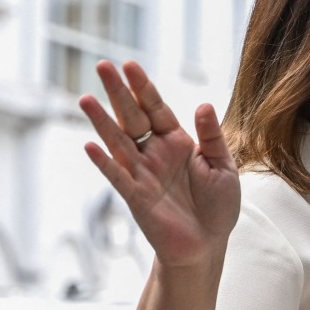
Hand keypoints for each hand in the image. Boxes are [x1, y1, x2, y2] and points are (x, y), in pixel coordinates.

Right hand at [79, 60, 239, 268]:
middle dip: (118, 92)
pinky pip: (118, 176)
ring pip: (119, 142)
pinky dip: (104, 162)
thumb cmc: (218, 206)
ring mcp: (143, 173)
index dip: (143, 87)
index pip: (156, 107)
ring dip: (102, 122)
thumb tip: (203, 104)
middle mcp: (155, 152)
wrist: (208, 244)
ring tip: (85, 99)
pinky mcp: (136, 197)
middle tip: (102, 65)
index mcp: (177, 141)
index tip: (129, 65)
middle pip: (132, 116)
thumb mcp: (224, 167)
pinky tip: (90, 146)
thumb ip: (212, 137)